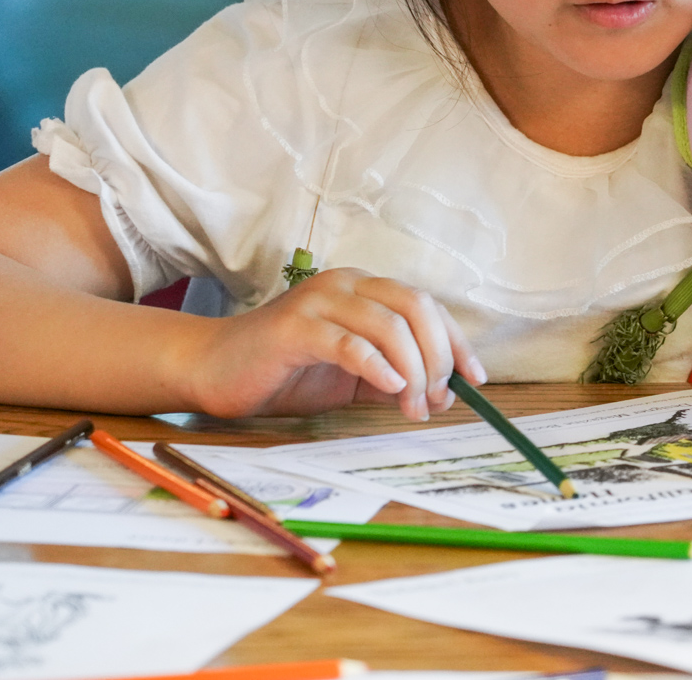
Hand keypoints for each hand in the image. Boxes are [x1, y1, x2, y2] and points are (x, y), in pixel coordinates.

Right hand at [183, 268, 485, 419]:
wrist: (215, 370)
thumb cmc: (285, 371)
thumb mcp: (352, 375)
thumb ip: (394, 376)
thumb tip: (442, 392)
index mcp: (363, 289)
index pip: (426, 305)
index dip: (456, 342)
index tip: (475, 379)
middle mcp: (345, 285)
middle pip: (415, 307)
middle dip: (438, 356)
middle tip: (437, 399)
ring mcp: (318, 302)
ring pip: (389, 324)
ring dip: (413, 370)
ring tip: (414, 407)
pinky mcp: (294, 329)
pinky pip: (349, 342)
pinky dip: (378, 366)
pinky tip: (391, 389)